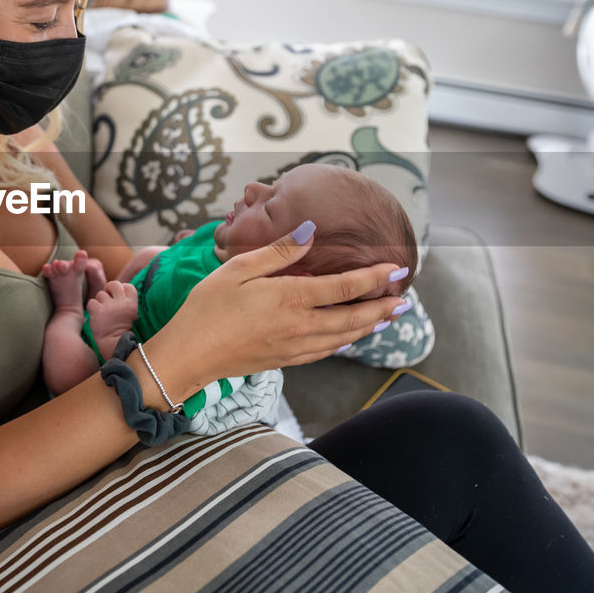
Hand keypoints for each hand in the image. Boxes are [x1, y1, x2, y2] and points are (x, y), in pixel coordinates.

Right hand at [145, 220, 407, 399]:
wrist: (189, 356)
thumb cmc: (207, 307)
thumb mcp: (237, 269)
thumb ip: (278, 251)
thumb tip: (311, 231)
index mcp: (291, 298)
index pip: (346, 287)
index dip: (376, 278)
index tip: (398, 269)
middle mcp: (300, 325)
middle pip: (354, 317)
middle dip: (383, 308)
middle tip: (405, 300)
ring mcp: (295, 346)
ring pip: (344, 338)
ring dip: (369, 327)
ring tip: (388, 318)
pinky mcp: (285, 360)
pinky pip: (325, 351)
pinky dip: (344, 342)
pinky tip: (349, 339)